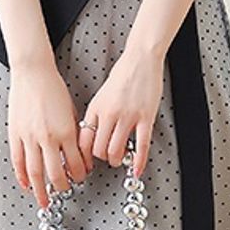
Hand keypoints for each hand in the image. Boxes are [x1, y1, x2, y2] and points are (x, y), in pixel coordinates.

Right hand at [8, 55, 89, 208]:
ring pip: (35, 172)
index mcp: (66, 131)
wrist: (33, 73)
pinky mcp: (15, 134)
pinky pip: (18, 161)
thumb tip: (78, 153)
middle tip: (65, 190)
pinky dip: (22, 176)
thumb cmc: (54, 88)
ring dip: (41, 190)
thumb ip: (75, 134)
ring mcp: (29, 137)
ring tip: (44, 200)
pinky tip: (26, 185)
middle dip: (62, 186)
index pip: (76, 163)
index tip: (81, 176)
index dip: (80, 173)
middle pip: (56, 173)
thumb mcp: (71, 111)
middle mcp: (48, 137)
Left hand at [79, 43, 164, 177]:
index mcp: (96, 108)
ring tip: (120, 159)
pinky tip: (138, 169)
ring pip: (116, 151)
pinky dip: (139, 162)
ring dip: (117, 160)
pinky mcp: (145, 118)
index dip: (84, 155)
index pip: (83, 140)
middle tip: (107, 159)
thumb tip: (93, 134)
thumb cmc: (123, 74)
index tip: (87, 161)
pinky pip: (141, 146)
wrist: (141, 59)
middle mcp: (109, 114)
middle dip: (102, 160)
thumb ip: (97, 115)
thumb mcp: (101, 95)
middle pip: (98, 150)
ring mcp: (128, 117)